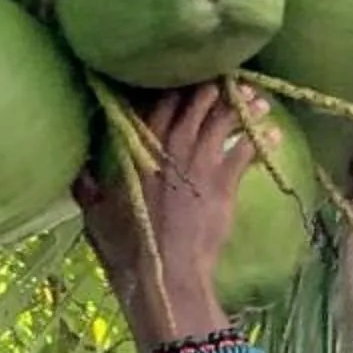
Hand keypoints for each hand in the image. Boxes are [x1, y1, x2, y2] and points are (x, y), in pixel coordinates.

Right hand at [75, 85, 272, 352]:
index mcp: (139, 148)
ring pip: (224, 120)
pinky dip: (261, 140)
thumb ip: (88, 189)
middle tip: (231, 81)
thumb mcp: (97, 217)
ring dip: (243, 109)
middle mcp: (170, 146)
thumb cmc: (130, 250)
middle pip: (195, 102)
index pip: (160, 103)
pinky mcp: (224, 182)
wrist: (166, 273)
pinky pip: (246, 150)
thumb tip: (78, 173)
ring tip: (258, 101)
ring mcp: (199, 161)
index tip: (190, 79)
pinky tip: (274, 134)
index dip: (177, 88)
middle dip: (215, 89)